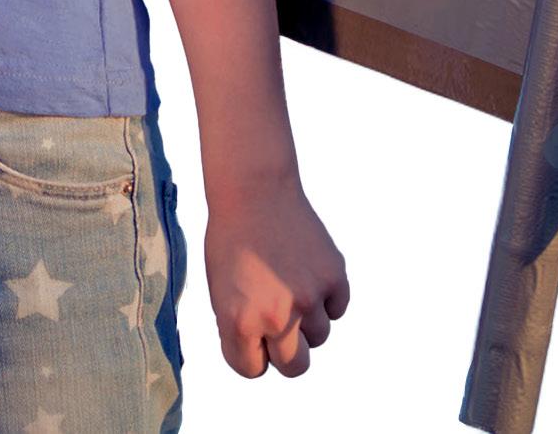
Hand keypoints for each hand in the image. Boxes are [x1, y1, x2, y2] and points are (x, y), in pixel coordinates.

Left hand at [203, 172, 349, 378]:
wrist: (254, 188)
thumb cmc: (231, 240)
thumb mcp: (220, 289)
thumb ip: (242, 329)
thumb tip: (268, 356)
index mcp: (240, 322)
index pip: (253, 369)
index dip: (250, 351)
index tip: (250, 331)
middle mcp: (278, 317)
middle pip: (296, 368)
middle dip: (287, 351)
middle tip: (279, 323)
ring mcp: (309, 297)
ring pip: (320, 336)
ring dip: (307, 318)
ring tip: (289, 280)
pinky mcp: (334, 277)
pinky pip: (337, 308)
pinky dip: (327, 297)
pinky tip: (307, 270)